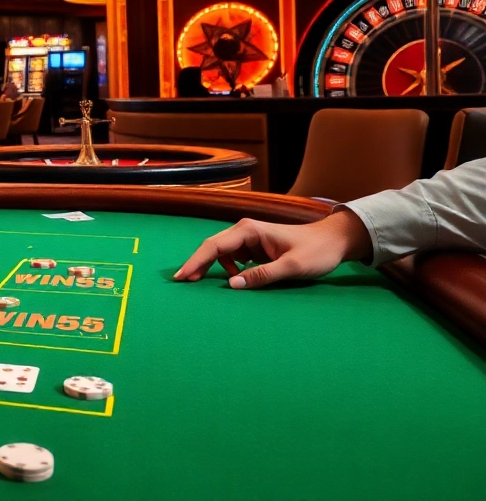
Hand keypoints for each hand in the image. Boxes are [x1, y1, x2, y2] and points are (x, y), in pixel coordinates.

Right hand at [173, 210, 372, 288]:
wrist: (335, 242)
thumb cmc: (316, 252)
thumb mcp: (291, 267)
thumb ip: (261, 276)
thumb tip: (231, 285)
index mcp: (250, 231)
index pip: (214, 246)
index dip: (196, 262)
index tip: (181, 277)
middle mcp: (245, 231)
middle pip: (212, 247)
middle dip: (197, 264)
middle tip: (182, 283)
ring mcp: (249, 239)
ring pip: (221, 253)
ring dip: (211, 268)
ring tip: (201, 284)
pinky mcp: (255, 248)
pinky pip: (232, 258)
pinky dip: (226, 269)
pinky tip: (230, 280)